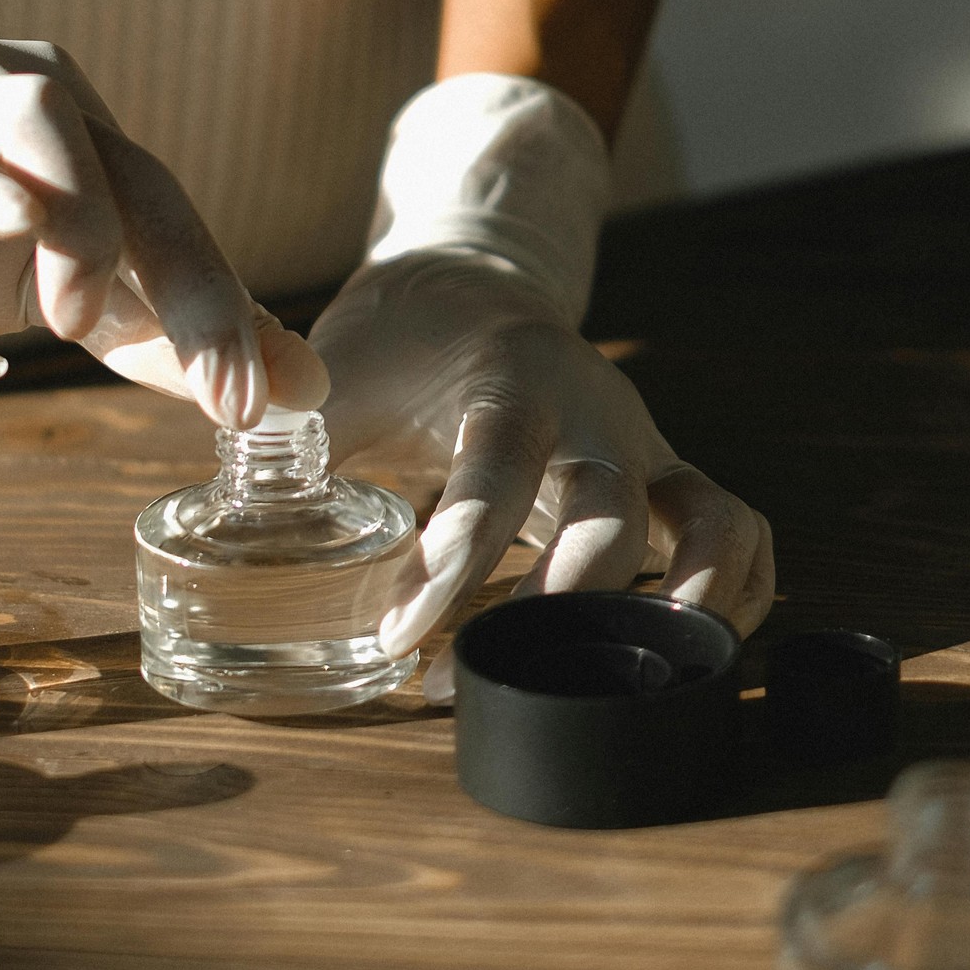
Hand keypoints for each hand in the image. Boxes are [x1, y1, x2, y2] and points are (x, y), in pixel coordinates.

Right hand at [0, 0, 324, 426]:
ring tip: (77, 316)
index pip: (173, 214)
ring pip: (41, 123)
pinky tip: (10, 223)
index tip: (257, 404)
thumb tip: (302, 389)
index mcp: (82, 137)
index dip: (223, 305)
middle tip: (214, 382)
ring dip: (82, 221)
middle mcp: (23, 94)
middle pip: (132, 172)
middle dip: (187, 281)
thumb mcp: (52, 304)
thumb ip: (163, 340)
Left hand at [311, 248, 772, 703]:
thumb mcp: (340, 377)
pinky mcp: (664, 478)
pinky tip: (681, 653)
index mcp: (509, 374)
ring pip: (707, 517)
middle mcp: (593, 408)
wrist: (471, 283)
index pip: (497, 463)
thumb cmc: (396, 342)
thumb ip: (295, 445)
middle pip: (610, 507)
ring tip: (627, 686)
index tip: (400, 633)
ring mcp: (641, 444)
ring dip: (684, 605)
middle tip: (480, 679)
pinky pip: (735, 529)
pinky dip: (733, 591)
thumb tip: (234, 524)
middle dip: (559, 605)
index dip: (457, 556)